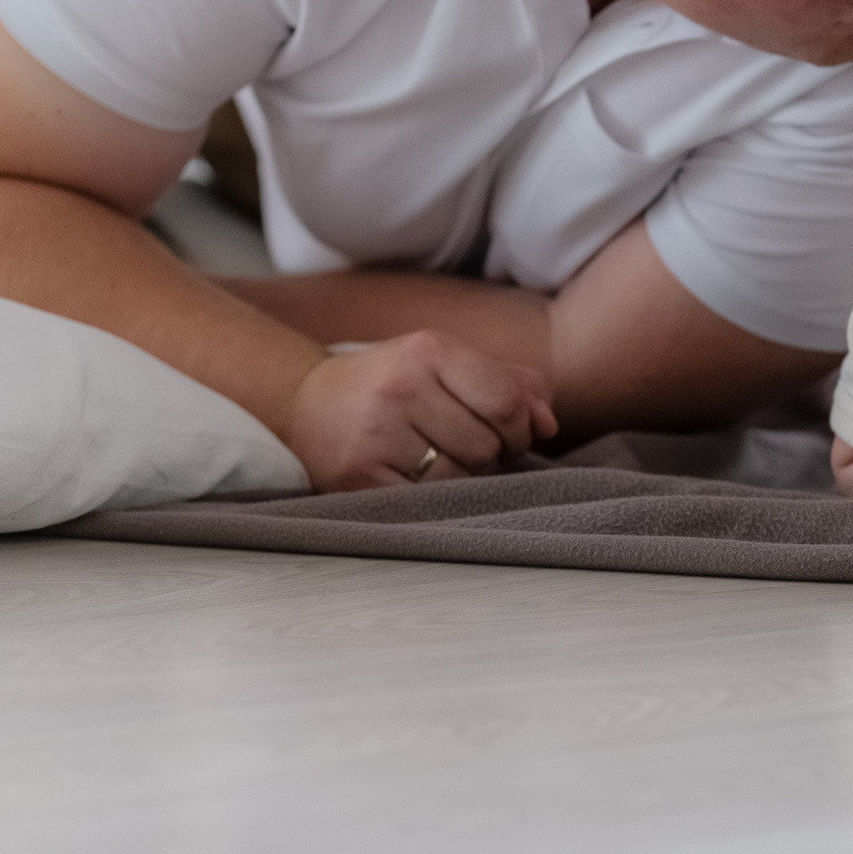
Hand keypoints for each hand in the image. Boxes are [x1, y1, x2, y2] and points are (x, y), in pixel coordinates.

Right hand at [286, 331, 557, 491]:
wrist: (304, 402)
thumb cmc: (393, 383)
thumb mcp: (447, 364)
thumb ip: (510, 384)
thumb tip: (548, 425)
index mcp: (430, 350)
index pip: (507, 402)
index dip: (519, 428)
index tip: (506, 434)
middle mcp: (401, 388)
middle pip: (487, 446)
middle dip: (488, 454)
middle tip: (460, 445)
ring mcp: (375, 434)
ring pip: (459, 478)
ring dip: (458, 477)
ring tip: (432, 458)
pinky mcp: (356, 477)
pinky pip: (425, 503)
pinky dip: (428, 497)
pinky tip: (409, 476)